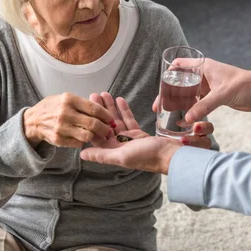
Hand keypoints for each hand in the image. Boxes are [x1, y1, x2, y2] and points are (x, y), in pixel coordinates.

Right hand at [23, 93, 114, 148]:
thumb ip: (82, 103)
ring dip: (96, 137)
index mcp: (68, 99)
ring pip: (87, 136)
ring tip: (99, 136)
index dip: (106, 115)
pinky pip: (78, 143)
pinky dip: (84, 141)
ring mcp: (61, 128)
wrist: (33, 120)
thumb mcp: (65, 98)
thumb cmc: (53, 107)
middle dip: (105, 128)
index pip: (94, 108)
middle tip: (109, 130)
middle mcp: (65, 113)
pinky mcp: (59, 140)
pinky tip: (84, 138)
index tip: (111, 119)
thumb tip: (102, 110)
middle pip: (93, 124)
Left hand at [81, 93, 214, 172]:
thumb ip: (101, 155)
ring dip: (110, 107)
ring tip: (104, 93)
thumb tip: (81, 154)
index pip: (96, 134)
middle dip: (99, 110)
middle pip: (105, 125)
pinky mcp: (138, 133)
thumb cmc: (147, 158)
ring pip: (116, 120)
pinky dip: (123, 110)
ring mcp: (128, 138)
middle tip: (94, 95)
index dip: (90, 120)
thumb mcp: (121, 157)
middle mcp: (118, 145)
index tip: (85, 106)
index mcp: (112, 151)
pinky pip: (128, 120)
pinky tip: (119, 99)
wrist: (169, 155)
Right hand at [153, 58, 250, 122]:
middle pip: (179, 82)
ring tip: (166, 113)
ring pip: (186, 94)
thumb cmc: (245, 85)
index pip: (179, 65)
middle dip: (168, 93)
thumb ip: (204, 106)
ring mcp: (207, 87)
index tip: (160, 85)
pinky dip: (189, 109)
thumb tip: (188, 118)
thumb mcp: (222, 94)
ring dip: (177, 103)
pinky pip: (196, 103)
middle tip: (159, 106)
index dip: (167, 73)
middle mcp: (203, 75)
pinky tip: (183, 118)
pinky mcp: (212, 97)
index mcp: (203, 66)